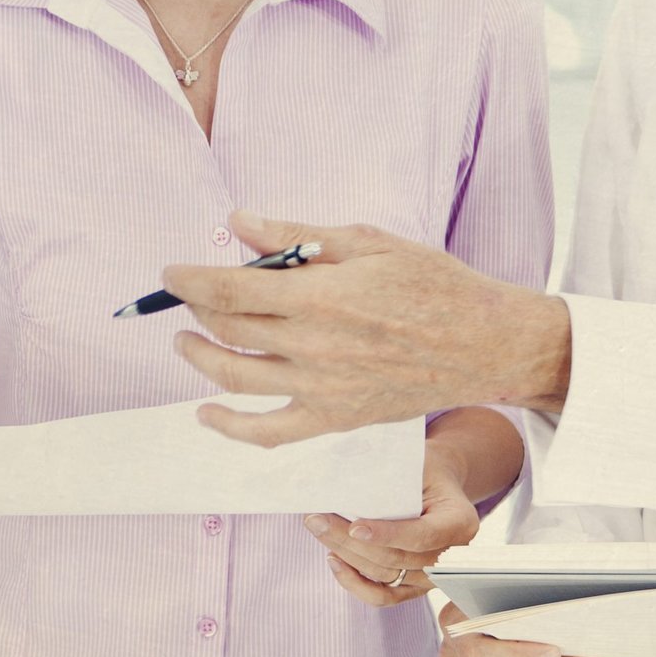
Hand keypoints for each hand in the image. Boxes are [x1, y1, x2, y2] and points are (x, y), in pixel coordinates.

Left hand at [164, 211, 570, 446]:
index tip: (170, 271)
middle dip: (195, 307)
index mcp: (323, 295)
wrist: (485, 344)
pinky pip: (269, 434)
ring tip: (184, 340)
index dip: (190, 279)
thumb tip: (237, 222)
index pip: (231, 287)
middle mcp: (315, 346)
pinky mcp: (335, 419)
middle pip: (228, 327)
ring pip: (236, 377)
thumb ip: (297, 235)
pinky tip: (207, 413)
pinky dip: (231, 428)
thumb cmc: (433, 283)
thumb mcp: (369, 241)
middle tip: (187, 294)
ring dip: (198, 357)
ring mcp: (322, 389)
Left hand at [305, 441, 479, 607]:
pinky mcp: (414, 587)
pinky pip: (383, 596)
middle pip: (397, 558)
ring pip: (385, 575)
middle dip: (351, 540)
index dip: (388, 535)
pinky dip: (355, 583)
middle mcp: (452, 557)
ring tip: (319, 529)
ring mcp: (433, 577)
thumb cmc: (425, 467)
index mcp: (460, 522)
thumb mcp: (418, 460)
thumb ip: (394, 472)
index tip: (355, 527)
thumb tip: (349, 478)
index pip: (423, 535)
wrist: (436, 482)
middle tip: (316, 519)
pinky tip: (334, 559)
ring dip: (346, 555)